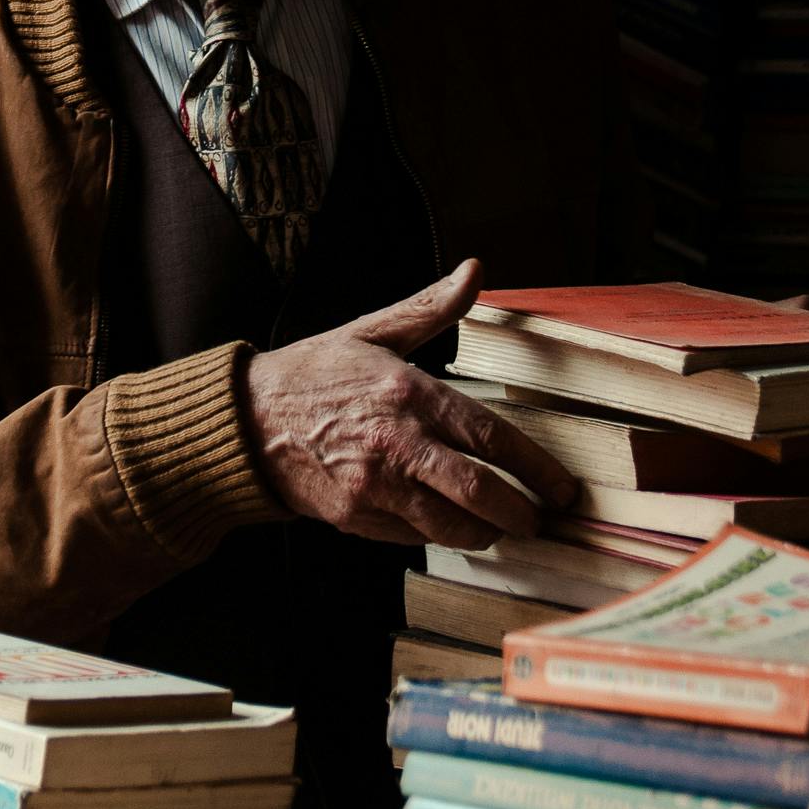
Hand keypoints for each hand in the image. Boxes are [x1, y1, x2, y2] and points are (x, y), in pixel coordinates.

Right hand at [242, 259, 578, 548]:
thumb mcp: (373, 331)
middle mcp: (396, 443)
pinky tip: (448, 525)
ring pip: (450, 526)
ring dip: (484, 533)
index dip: (536, 468)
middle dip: (520, 514)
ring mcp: (374, 485)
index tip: (562, 489)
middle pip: (478, 492)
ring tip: (500, 527)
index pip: (490, 436)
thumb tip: (475, 271)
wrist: (246, 419)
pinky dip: (438, 536)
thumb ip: (431, 308)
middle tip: (539, 521)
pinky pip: (413, 538)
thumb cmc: (313, 373)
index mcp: (409, 393)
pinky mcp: (354, 516)